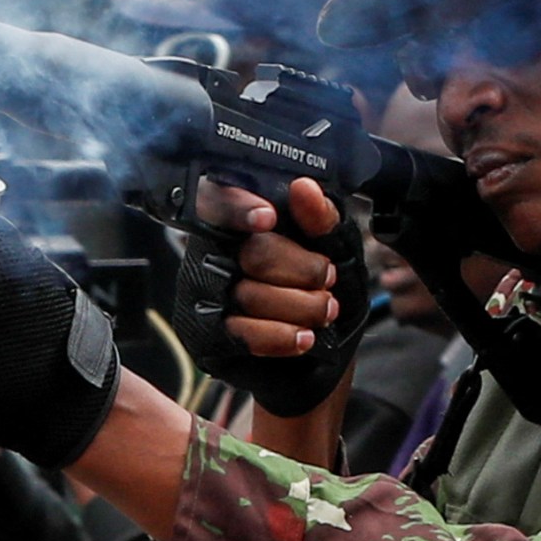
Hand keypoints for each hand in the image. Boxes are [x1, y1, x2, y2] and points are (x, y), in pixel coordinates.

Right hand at [173, 178, 370, 417]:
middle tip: (327, 278)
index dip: (238, 207)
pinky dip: (279, 336)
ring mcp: (203, 295)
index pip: (218, 200)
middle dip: (302, 268)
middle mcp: (212, 253)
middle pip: (250, 252)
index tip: (268, 217)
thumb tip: (304, 187)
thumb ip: (321, 218)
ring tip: (324, 311)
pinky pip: (239, 333)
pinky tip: (305, 338)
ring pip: (247, 294)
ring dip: (300, 306)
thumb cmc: (323, 291)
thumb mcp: (337, 250)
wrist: (323, 353)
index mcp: (239, 220)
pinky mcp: (205, 334)